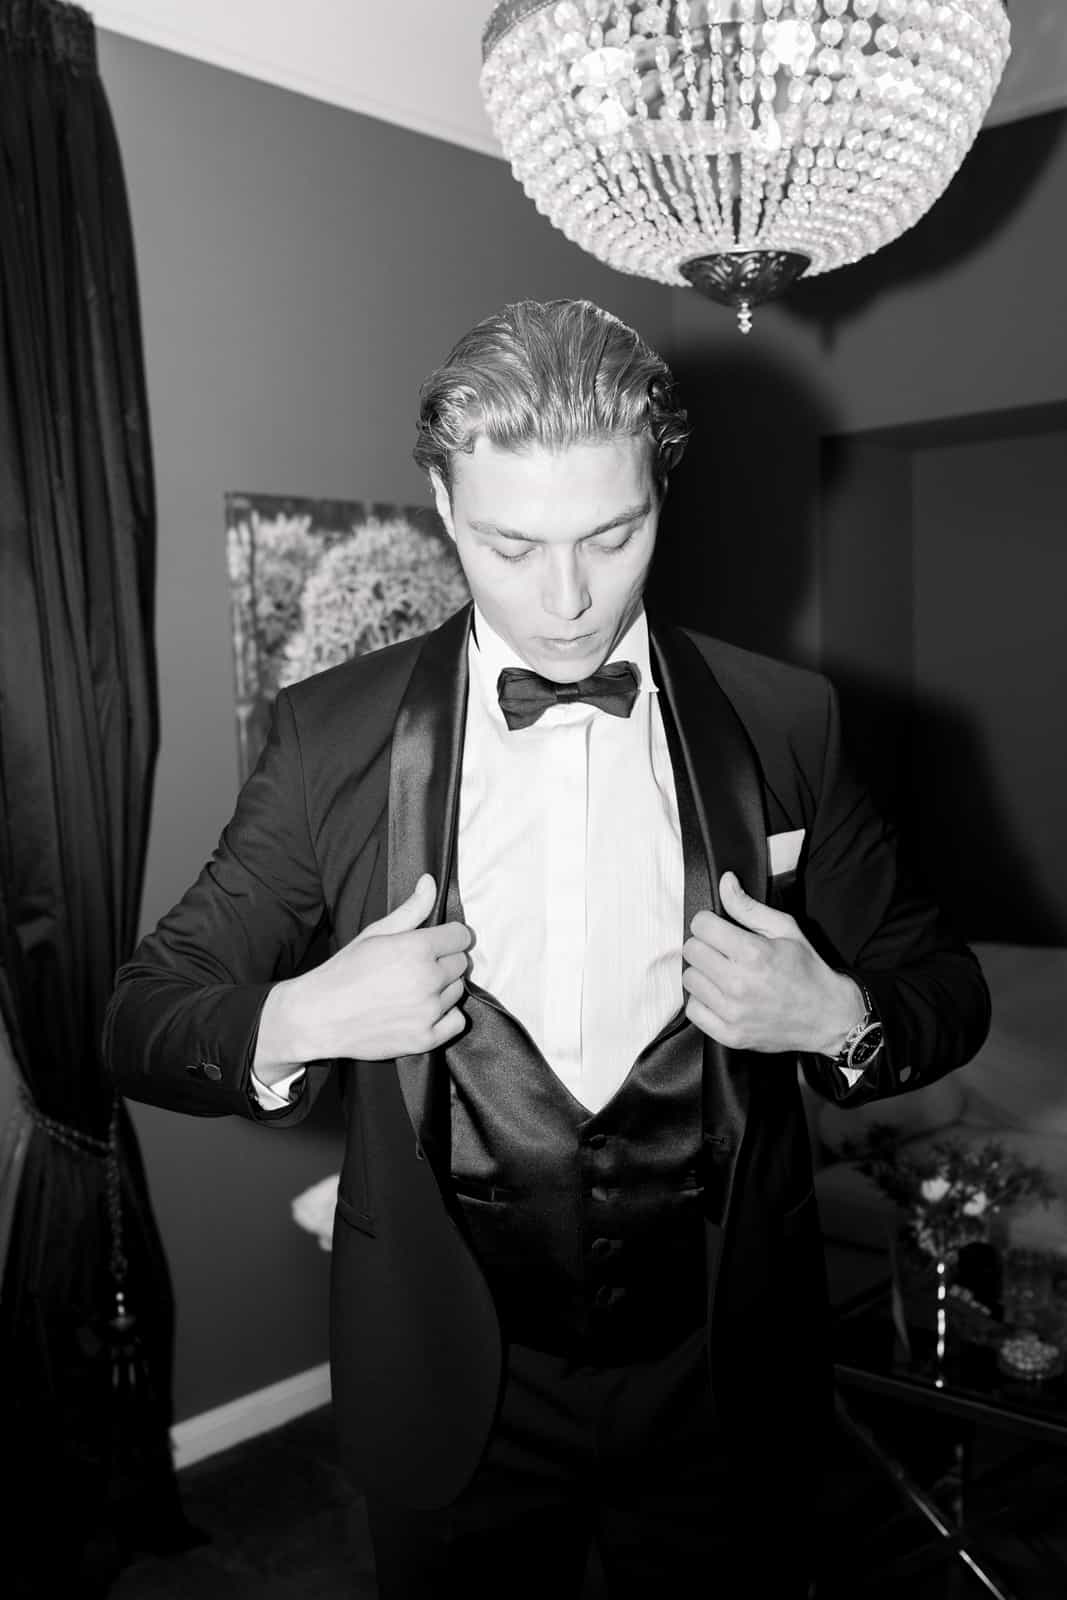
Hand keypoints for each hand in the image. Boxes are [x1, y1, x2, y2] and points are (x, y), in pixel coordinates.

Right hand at [255, 874, 469, 1071]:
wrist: (317, 1016)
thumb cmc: (344, 971)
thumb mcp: (375, 933)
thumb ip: (410, 909)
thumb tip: (430, 882)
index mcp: (417, 949)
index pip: (462, 936)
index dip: (448, 936)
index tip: (435, 942)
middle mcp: (427, 980)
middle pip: (461, 963)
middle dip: (444, 961)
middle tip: (415, 967)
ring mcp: (428, 1012)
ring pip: (458, 991)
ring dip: (442, 989)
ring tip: (412, 989)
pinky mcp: (425, 1039)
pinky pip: (457, 1022)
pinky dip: (445, 1016)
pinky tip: (422, 1011)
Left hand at [681, 871, 863, 1055]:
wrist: (828, 1016)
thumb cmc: (808, 971)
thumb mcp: (785, 929)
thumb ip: (749, 906)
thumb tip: (726, 883)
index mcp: (753, 953)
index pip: (701, 926)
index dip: (710, 923)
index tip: (720, 929)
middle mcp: (739, 984)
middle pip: (691, 951)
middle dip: (706, 946)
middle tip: (724, 952)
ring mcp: (732, 1012)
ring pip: (689, 979)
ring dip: (704, 973)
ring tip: (725, 975)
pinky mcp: (729, 1034)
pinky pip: (694, 1010)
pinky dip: (704, 1002)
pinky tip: (722, 997)